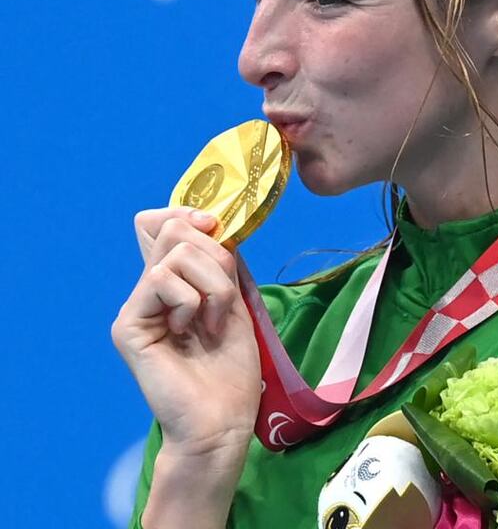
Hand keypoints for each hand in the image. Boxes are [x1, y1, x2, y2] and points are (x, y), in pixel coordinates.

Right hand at [112, 207, 261, 459]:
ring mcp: (136, 306)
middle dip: (215, 254)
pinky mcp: (128, 325)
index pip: (159, 223)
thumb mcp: (234, 299)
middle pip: (172, 228)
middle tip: (224, 298)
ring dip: (212, 284)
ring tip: (213, 321)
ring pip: (175, 252)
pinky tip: (192, 331)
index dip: (186, 213)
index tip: (214, 226)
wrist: (223, 419)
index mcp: (173, 282)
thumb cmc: (231, 366)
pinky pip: (161, 279)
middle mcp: (149, 289)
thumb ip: (219, 262)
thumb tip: (209, 220)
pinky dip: (192, 300)